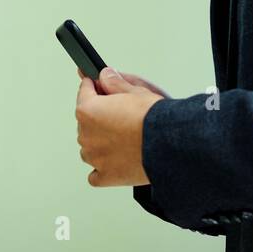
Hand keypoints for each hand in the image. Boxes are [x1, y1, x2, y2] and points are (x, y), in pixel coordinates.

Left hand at [75, 67, 166, 187]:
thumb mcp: (135, 91)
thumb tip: (105, 76)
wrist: (169, 144)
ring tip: (122, 137)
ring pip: (89, 147)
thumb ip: (114, 83)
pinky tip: (116, 160)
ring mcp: (94, 157)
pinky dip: (103, 168)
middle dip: (99, 116)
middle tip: (121, 114)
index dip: (94, 87)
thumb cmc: (153, 119)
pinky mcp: (105, 175)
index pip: (83, 92)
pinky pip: (96, 174)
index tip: (98, 86)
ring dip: (100, 141)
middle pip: (86, 121)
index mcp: (88, 110)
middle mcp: (86, 134)